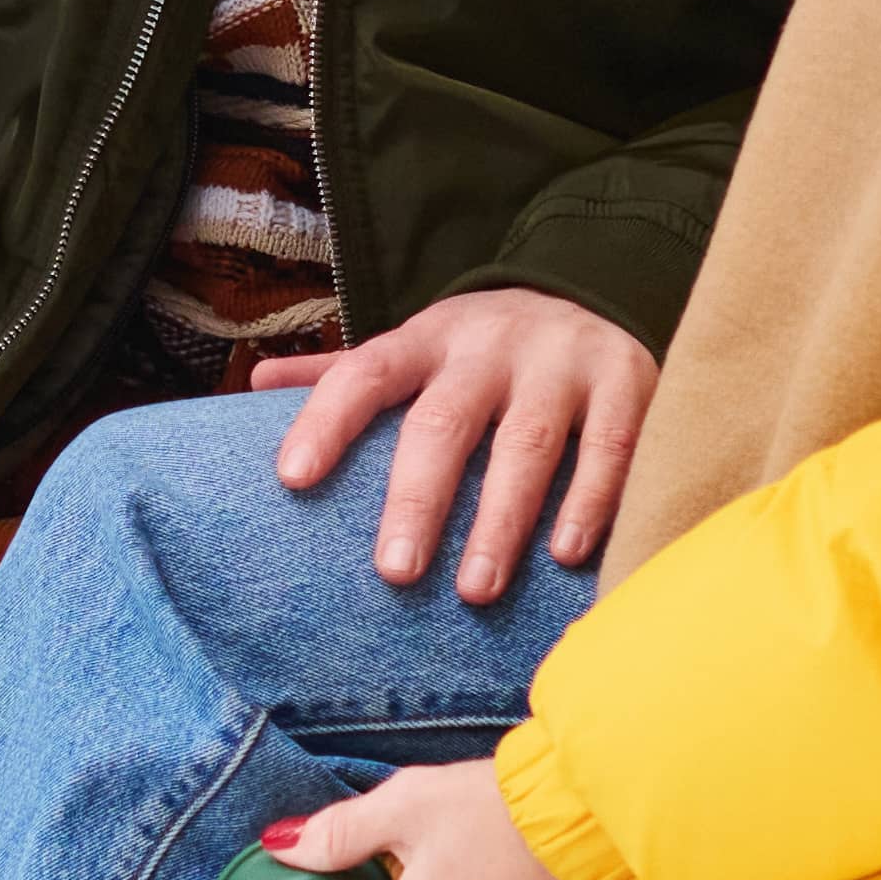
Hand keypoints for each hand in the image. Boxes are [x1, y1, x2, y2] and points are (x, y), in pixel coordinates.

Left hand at [245, 285, 653, 600]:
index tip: (291, 478)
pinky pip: (610, 446)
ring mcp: (560, 360)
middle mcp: (489, 345)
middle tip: (395, 572)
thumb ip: (344, 373)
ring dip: (501, 520)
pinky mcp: (626, 380)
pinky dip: (590, 502)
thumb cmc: (482, 351)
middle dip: (418, 499)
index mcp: (427, 339)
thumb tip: (254, 383)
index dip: (326, 421)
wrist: (593, 290)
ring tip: (475, 589)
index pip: (364, 372)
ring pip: (526, 443)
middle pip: (444, 421)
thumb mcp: (417, 350)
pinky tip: (566, 555)